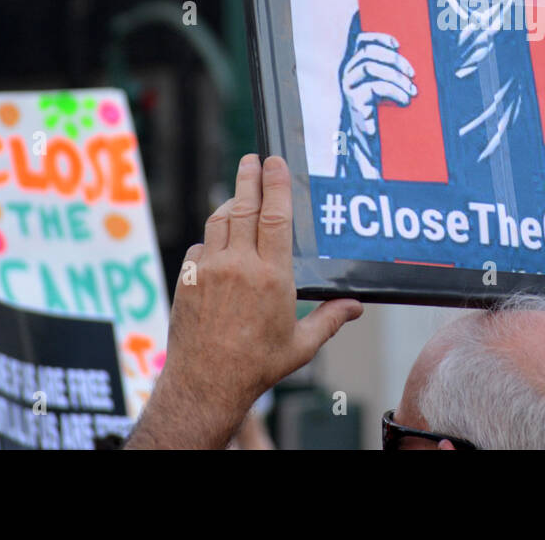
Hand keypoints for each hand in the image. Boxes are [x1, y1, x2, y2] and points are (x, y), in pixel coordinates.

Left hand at [127, 155, 362, 448]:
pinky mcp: (188, 281)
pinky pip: (199, 248)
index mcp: (272, 276)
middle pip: (243, 207)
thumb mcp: (302, 345)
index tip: (274, 162)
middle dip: (249, 178)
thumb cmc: (256, 366)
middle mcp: (239, 266)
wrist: (205, 385)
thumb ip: (330, 319)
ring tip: (238, 195)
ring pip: (218, 222)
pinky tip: (218, 245)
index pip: (275, 216)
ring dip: (229, 204)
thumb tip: (357, 306)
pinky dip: (210, 240)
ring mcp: (209, 271)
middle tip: (252, 159)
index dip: (276, 184)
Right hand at [341, 32, 416, 139]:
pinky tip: (405, 101)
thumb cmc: (384, 108)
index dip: (378, 37)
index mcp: (356, 64)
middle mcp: (348, 72)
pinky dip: (395, 92)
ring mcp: (349, 86)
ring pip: (370, 67)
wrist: (374, 139)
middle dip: (394, 59)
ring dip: (396, 77)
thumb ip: (392, 69)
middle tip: (412, 73)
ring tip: (412, 91)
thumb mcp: (387, 85)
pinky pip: (375, 87)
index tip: (398, 45)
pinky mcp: (353, 100)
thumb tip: (414, 54)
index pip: (361, 41)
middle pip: (368, 52)